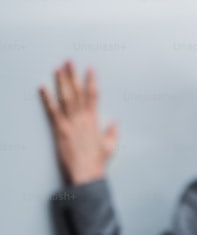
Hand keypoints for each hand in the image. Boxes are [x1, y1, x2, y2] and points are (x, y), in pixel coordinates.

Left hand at [39, 61, 117, 184]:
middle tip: (69, 61)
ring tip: (58, 68)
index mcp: (94, 120)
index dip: (91, 81)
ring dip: (61, 81)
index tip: (90, 69)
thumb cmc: (98, 162)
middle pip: (78, 92)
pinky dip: (47, 98)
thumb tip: (114, 123)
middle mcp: (83, 118)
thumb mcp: (110, 146)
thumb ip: (112, 132)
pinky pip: (52, 110)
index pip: (93, 95)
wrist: (86, 173)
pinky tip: (43, 87)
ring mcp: (70, 122)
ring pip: (66, 97)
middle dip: (73, 75)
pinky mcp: (60, 129)